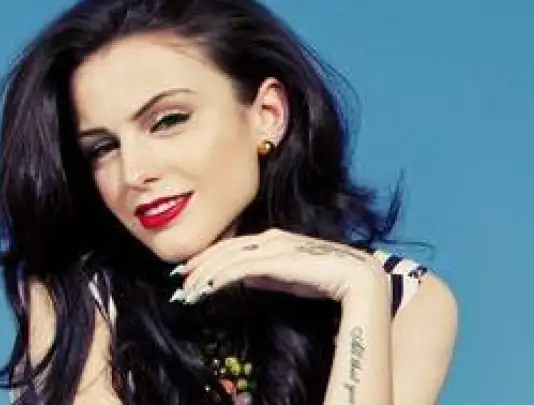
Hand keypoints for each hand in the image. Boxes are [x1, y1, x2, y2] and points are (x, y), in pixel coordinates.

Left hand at [168, 228, 386, 304]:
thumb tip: (245, 279)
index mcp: (272, 238)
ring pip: (227, 258)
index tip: (189, 272)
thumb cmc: (324, 278)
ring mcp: (272, 246)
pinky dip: (219, 278)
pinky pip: (239, 268)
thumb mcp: (288, 277)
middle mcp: (269, 238)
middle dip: (199, 266)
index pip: (231, 246)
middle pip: (224, 249)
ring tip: (187, 291)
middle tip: (178, 282)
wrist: (354, 276)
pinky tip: (207, 288)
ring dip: (204, 275)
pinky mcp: (275, 259)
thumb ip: (267, 275)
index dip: (208, 258)